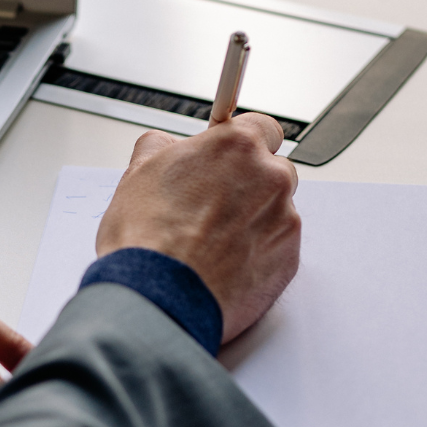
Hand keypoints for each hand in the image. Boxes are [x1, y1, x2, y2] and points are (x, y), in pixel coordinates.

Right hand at [96, 113, 300, 343]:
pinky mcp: (289, 259)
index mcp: (236, 146)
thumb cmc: (147, 241)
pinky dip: (257, 253)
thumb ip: (160, 147)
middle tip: (211, 208)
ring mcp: (284, 220)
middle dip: (249, 185)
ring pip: (276, 211)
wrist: (159, 298)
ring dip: (252, 221)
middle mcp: (270, 178)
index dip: (242, 146)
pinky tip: (223, 264)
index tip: (229, 159)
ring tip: (211, 243)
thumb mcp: (137, 174)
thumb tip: (163, 146)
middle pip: (273, 170)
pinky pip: (278, 247)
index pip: (262, 127)